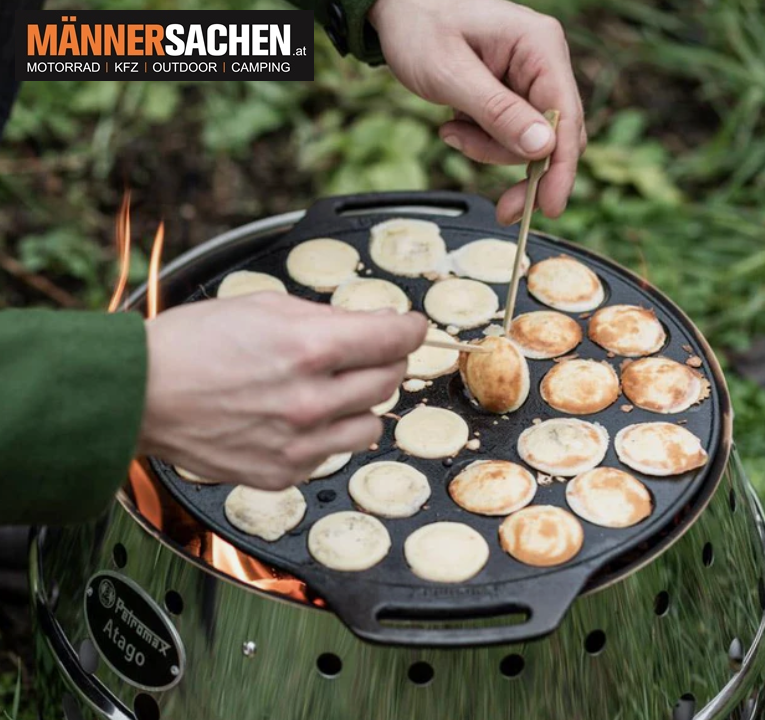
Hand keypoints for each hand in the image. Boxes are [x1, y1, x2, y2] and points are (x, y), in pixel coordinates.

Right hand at [138, 293, 426, 488]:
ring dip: (359, 403)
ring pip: (372, 423)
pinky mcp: (284, 472)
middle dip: (383, 361)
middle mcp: (312, 400)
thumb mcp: (263, 306)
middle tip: (361, 354)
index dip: (411, 328)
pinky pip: (333, 452)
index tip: (411, 327)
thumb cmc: (193, 344)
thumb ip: (325, 318)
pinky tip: (294, 418)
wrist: (141, 394)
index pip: (395, 339)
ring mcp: (300, 443)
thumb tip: (370, 324)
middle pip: (390, 380)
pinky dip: (326, 433)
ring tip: (325, 391)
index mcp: (310, 348)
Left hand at [369, 0, 584, 223]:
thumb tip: (542, 148)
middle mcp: (544, 61)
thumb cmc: (419, 30)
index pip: (566, 116)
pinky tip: (454, 126)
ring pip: (528, 144)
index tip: (549, 206)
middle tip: (501, 207)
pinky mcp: (513, 95)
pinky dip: (482, 142)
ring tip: (451, 131)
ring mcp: (529, 79)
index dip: (561, 166)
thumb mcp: (450, 74)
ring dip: (488, 150)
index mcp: (538, 46)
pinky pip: (509, 137)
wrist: (399, 13)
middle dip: (519, 166)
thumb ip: (496, 112)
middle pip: (554, 137)